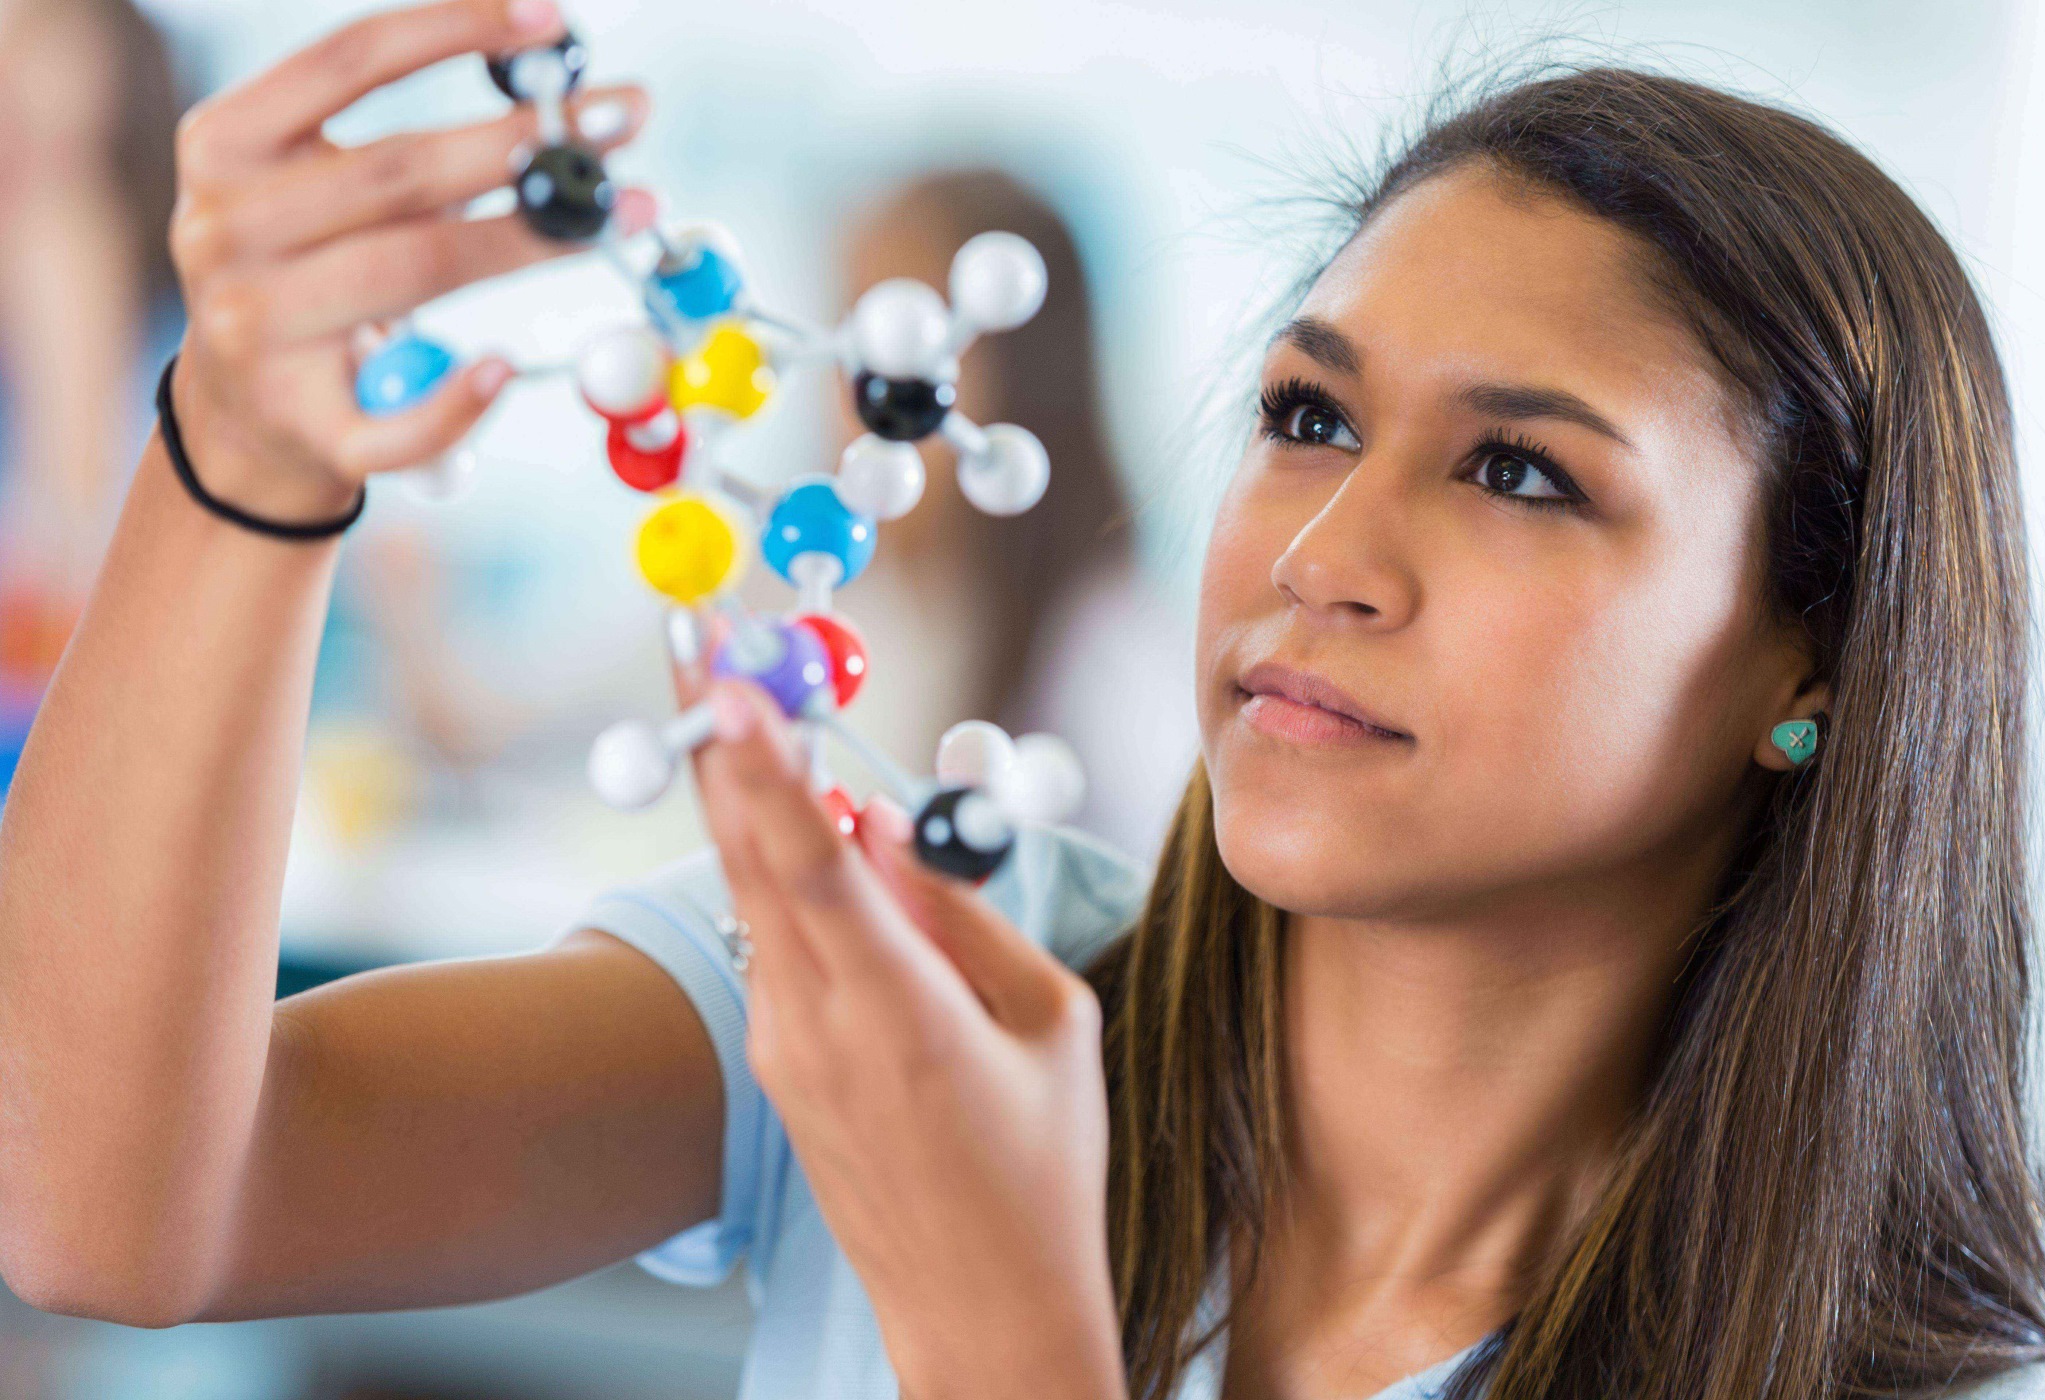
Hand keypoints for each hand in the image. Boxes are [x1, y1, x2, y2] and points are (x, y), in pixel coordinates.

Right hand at [165, 0, 648, 522]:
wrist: (242, 413)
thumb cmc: (308, 275)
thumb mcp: (319, 191)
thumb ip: (409, 150)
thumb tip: (561, 107)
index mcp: (227, 145)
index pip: (347, 60)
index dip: (454, 28)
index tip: (551, 21)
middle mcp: (227, 230)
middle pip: (400, 173)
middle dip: (526, 142)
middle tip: (622, 119)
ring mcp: (258, 333)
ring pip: (414, 272)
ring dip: (530, 238)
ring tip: (624, 212)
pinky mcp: (307, 426)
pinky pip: (400, 419)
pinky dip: (460, 398)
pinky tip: (506, 366)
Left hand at [673, 656, 1125, 1399]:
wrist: (981, 1314)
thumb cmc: (1047, 1169)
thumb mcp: (1047, 1023)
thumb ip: (962, 916)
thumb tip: (887, 822)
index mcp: (899, 1015)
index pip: (811, 864)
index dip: (766, 766)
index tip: (730, 681)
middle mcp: (817, 1026)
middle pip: (749, 856)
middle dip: (720, 740)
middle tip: (696, 640)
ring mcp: (785, 1051)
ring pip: (752, 894)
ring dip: (743, 793)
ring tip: (737, 692)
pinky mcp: (780, 1068)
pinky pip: (773, 943)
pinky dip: (775, 868)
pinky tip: (796, 818)